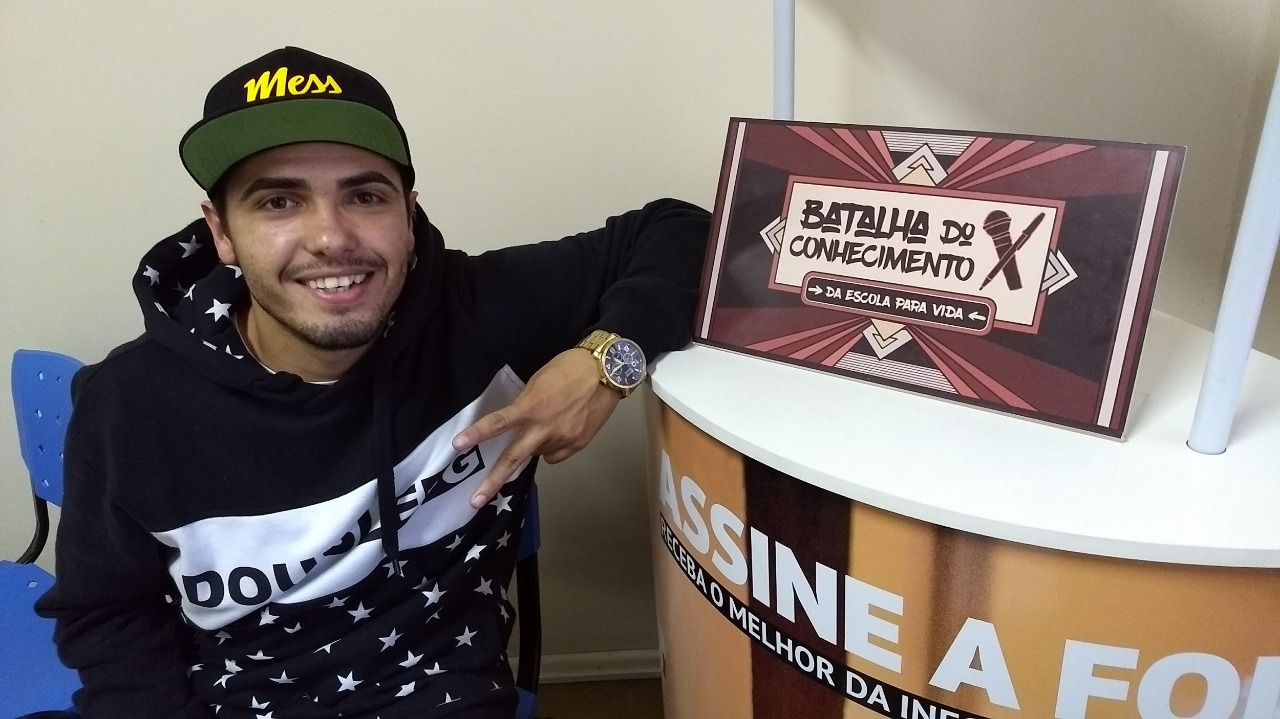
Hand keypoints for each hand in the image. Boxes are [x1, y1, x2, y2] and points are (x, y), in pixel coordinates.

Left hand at [453, 348, 623, 508]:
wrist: (608, 371)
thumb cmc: (569, 367)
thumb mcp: (538, 382)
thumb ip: (526, 406)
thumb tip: (520, 426)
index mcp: (531, 407)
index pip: (498, 423)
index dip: (476, 435)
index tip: (458, 446)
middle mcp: (545, 428)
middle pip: (513, 459)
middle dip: (493, 482)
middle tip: (475, 501)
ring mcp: (563, 440)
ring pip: (538, 452)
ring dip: (534, 444)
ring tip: (551, 421)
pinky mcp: (578, 445)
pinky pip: (556, 454)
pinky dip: (554, 446)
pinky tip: (564, 429)